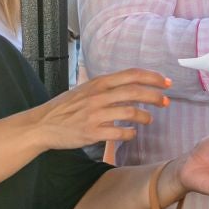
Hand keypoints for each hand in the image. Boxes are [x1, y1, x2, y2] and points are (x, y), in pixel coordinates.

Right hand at [28, 68, 171, 151]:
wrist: (42, 125)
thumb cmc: (65, 107)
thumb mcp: (85, 90)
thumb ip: (106, 87)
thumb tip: (131, 85)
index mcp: (98, 83)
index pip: (131, 75)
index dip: (152, 77)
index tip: (166, 82)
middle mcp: (98, 96)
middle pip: (135, 92)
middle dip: (155, 96)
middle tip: (166, 102)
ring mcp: (95, 115)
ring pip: (130, 113)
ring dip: (145, 116)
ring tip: (149, 119)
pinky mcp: (92, 133)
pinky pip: (120, 133)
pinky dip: (131, 133)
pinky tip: (132, 133)